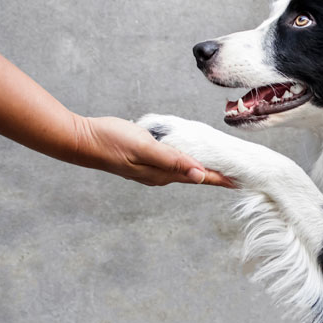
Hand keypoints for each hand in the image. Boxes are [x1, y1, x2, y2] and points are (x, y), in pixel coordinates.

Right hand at [73, 116, 234, 186]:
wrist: (81, 140)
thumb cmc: (111, 141)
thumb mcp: (145, 147)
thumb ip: (173, 160)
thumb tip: (200, 174)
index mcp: (162, 173)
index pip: (199, 177)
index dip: (220, 179)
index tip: (240, 181)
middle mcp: (158, 175)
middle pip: (194, 175)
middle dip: (216, 175)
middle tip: (236, 174)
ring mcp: (150, 169)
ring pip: (183, 168)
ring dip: (201, 167)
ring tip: (219, 165)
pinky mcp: (143, 160)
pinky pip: (170, 161)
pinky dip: (184, 158)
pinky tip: (188, 154)